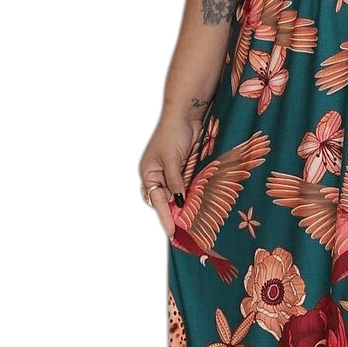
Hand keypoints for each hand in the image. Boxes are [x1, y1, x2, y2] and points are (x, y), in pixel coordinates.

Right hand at [138, 105, 202, 242]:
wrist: (186, 114)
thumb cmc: (172, 133)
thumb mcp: (172, 159)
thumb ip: (175, 181)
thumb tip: (178, 202)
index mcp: (149, 173)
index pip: (157, 200)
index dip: (165, 216)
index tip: (171, 232)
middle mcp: (158, 175)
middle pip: (165, 201)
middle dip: (173, 214)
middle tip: (184, 230)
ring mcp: (171, 172)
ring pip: (176, 195)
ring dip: (184, 206)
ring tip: (193, 222)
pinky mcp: (183, 169)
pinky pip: (186, 186)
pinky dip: (191, 195)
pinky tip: (198, 204)